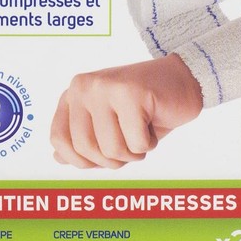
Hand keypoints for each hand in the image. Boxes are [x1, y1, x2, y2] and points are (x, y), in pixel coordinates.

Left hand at [50, 54, 202, 168]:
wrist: (182, 81)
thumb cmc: (145, 109)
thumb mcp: (108, 126)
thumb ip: (83, 140)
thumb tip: (58, 158)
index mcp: (73, 93)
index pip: (58, 139)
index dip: (81, 160)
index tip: (104, 154)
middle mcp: (83, 87)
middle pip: (86, 148)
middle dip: (113, 158)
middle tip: (130, 142)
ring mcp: (105, 87)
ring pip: (112, 149)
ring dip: (134, 152)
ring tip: (142, 129)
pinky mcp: (130, 93)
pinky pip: (136, 143)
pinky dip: (150, 143)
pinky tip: (153, 121)